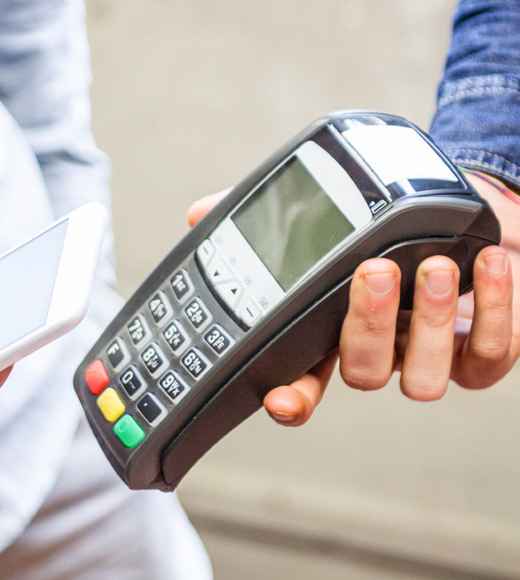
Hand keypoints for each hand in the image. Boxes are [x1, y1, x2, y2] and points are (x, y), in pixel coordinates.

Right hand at [187, 174, 519, 425]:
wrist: (488, 208)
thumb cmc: (409, 215)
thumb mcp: (341, 205)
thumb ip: (273, 212)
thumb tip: (199, 213)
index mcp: (335, 324)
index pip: (302, 373)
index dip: (291, 395)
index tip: (281, 399)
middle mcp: (382, 347)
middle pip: (360, 372)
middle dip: (368, 325)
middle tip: (375, 270)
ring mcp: (432, 352)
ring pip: (420, 379)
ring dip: (430, 323)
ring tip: (437, 266)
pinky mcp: (487, 348)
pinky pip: (490, 357)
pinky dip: (495, 312)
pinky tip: (490, 264)